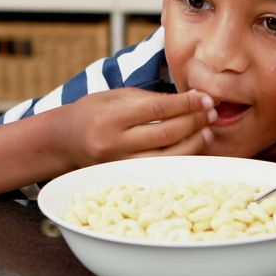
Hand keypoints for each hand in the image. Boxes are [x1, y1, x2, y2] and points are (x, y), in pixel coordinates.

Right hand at [54, 88, 216, 166]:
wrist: (64, 140)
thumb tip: (191, 99)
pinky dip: (179, 159)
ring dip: (193, 143)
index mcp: (111, 117)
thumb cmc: (93, 112)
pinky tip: (192, 148)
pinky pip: (159, 170)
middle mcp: (114, 143)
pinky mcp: (123, 178)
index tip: (206, 98)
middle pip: (165, 134)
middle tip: (211, 112)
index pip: (157, 109)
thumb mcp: (116, 97)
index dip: (186, 104)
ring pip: (166, 157)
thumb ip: (151, 99)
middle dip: (194, 121)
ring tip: (207, 130)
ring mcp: (119, 165)